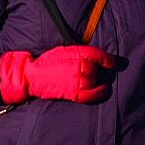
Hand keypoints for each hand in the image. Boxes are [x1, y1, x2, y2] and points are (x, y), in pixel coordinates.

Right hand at [0, 46, 114, 104]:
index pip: (99, 55)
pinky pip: (92, 94)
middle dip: (96, 70)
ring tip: (94, 80)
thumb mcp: (64, 50)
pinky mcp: (75, 93)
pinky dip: (100, 93)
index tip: (111, 62)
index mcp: (77, 53)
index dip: (108, 59)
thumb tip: (95, 57)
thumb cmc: (48, 61)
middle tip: (90, 71)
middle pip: (96, 69)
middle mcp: (80, 66)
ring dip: (96, 81)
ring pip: (95, 81)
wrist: (34, 76)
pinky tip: (104, 90)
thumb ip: (80, 52)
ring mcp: (78, 80)